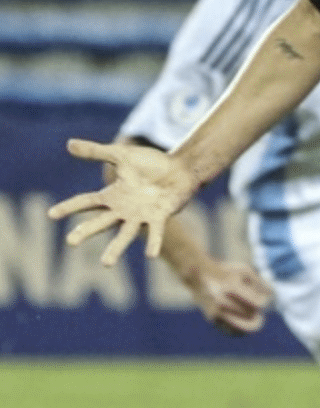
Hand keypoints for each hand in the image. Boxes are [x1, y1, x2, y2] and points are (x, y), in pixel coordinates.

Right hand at [49, 139, 202, 265]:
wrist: (181, 168)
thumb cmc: (151, 164)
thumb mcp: (121, 155)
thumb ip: (96, 152)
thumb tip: (69, 144)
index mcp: (112, 195)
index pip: (86, 202)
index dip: (69, 207)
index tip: (51, 214)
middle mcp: (124, 209)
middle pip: (101, 222)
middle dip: (86, 231)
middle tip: (71, 242)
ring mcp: (141, 215)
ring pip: (125, 234)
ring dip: (116, 248)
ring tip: (105, 263)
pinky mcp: (160, 216)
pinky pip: (156, 231)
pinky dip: (154, 242)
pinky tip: (150, 255)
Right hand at [190, 258, 272, 334]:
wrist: (199, 276)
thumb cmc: (226, 272)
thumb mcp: (245, 270)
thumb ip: (260, 284)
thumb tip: (272, 297)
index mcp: (232, 287)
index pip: (258, 303)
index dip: (265, 302)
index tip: (264, 299)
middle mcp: (223, 302)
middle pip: (251, 315)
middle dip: (258, 314)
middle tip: (259, 312)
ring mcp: (216, 312)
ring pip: (242, 328)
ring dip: (251, 323)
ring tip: (254, 318)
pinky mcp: (213, 319)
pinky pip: (232, 331)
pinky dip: (241, 329)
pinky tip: (245, 322)